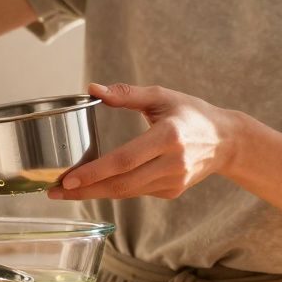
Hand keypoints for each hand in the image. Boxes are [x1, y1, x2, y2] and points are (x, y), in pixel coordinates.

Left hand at [46, 83, 241, 200]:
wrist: (226, 141)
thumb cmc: (191, 113)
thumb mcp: (162, 96)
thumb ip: (127, 93)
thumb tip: (92, 88)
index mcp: (168, 136)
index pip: (124, 160)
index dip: (95, 172)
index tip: (68, 178)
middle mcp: (172, 163)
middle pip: (121, 184)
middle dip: (85, 190)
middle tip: (54, 192)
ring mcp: (173, 181)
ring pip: (126, 192)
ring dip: (94, 194)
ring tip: (65, 192)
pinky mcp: (172, 191)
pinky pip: (137, 192)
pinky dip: (113, 189)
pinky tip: (93, 187)